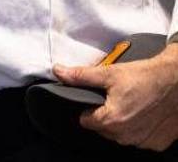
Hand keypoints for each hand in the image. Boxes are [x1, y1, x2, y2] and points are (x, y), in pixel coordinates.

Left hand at [54, 43, 177, 149]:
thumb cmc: (146, 76)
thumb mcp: (109, 73)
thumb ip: (81, 76)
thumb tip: (59, 72)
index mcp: (111, 120)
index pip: (85, 120)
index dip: (88, 107)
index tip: (98, 98)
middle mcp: (126, 136)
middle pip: (103, 129)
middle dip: (106, 115)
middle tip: (117, 98)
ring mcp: (143, 141)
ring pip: (121, 135)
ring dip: (123, 122)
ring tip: (133, 103)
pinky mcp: (158, 143)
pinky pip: (140, 138)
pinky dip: (140, 128)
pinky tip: (146, 113)